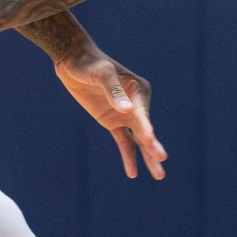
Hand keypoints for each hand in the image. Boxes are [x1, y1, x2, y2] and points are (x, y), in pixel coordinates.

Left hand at [54, 47, 166, 179]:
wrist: (73, 61)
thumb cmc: (90, 63)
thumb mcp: (101, 73)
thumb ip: (113, 90)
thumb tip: (126, 110)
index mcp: (139, 91)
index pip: (143, 116)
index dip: (148, 132)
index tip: (154, 147)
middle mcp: (136, 104)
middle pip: (146, 131)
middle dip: (154, 148)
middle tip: (162, 162)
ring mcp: (125, 115)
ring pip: (139, 140)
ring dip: (147, 157)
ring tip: (160, 175)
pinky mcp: (112, 121)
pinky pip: (123, 142)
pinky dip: (129, 156)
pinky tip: (133, 173)